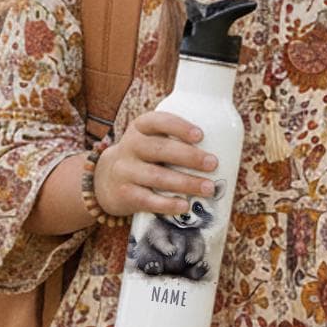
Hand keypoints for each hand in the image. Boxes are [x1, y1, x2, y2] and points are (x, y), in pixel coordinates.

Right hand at [94, 112, 217, 217]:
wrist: (105, 181)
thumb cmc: (142, 157)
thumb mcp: (149, 140)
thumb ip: (173, 141)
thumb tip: (222, 149)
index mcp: (139, 128)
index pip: (157, 121)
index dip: (179, 127)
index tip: (200, 135)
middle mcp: (130, 146)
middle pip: (160, 149)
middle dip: (189, 156)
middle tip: (213, 163)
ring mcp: (125, 171)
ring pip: (157, 176)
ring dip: (186, 182)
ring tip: (208, 188)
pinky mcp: (124, 194)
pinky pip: (148, 199)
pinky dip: (168, 203)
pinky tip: (184, 205)